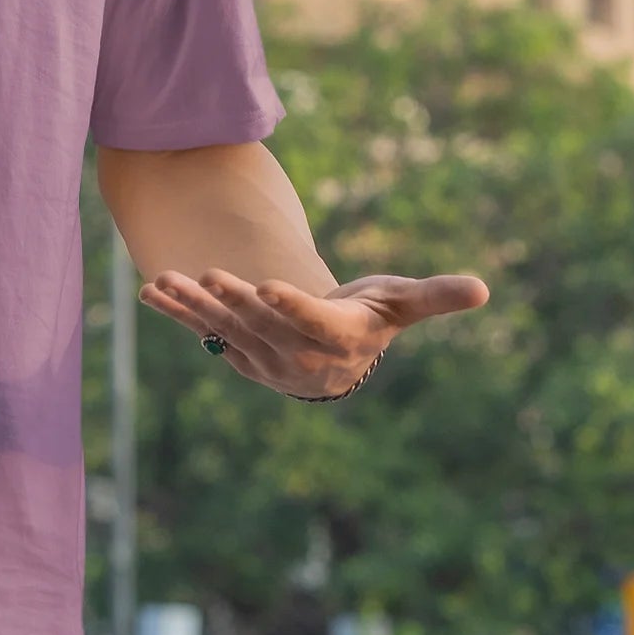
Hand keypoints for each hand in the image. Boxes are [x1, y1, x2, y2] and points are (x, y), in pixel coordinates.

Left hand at [140, 266, 488, 398]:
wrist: (332, 361)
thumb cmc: (372, 318)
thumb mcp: (402, 304)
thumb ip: (436, 297)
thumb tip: (485, 288)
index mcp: (338, 341)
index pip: (313, 325)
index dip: (292, 307)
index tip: (269, 285)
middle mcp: (296, 356)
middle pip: (262, 326)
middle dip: (234, 301)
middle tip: (212, 274)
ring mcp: (260, 356)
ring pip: (224, 329)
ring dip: (195, 306)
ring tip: (169, 279)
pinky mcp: (233, 350)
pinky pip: (200, 331)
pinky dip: (175, 312)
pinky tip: (148, 290)